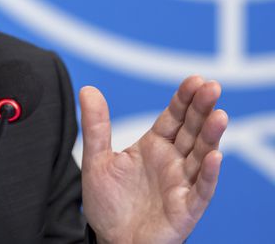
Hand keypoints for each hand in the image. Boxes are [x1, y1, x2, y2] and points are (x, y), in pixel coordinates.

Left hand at [80, 76, 227, 243]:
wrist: (111, 240)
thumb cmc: (108, 203)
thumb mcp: (97, 160)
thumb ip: (96, 126)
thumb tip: (88, 89)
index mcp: (154, 146)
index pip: (174, 117)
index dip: (184, 99)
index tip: (195, 80)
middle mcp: (173, 162)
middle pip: (192, 130)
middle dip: (202, 109)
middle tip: (212, 86)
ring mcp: (182, 184)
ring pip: (201, 155)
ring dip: (211, 135)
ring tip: (219, 114)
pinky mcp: (186, 208)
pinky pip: (201, 190)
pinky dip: (208, 174)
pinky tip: (214, 156)